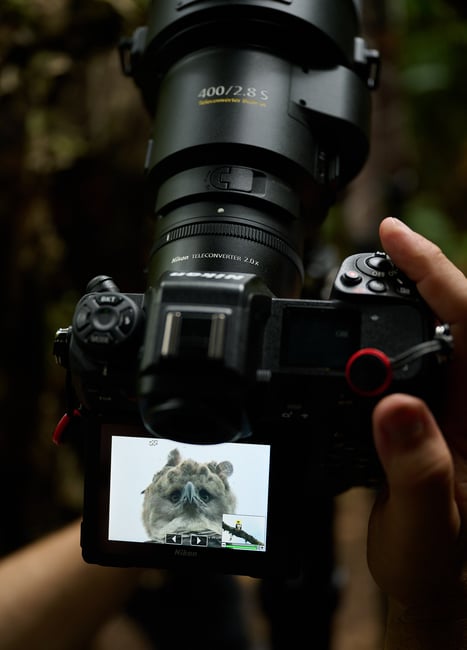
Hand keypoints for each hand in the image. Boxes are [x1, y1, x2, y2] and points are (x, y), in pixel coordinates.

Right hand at [367, 218, 466, 639]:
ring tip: (372, 273)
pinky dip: (391, 329)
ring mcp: (457, 405)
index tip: (394, 236)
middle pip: (459, 315)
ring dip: (406, 296)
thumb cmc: (439, 565)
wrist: (434, 583)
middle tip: (376, 250)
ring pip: (439, 331)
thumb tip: (396, 406)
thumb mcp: (425, 531)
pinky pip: (416, 355)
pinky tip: (368, 325)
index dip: (435, 273)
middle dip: (421, 273)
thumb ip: (416, 471)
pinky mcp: (435, 412)